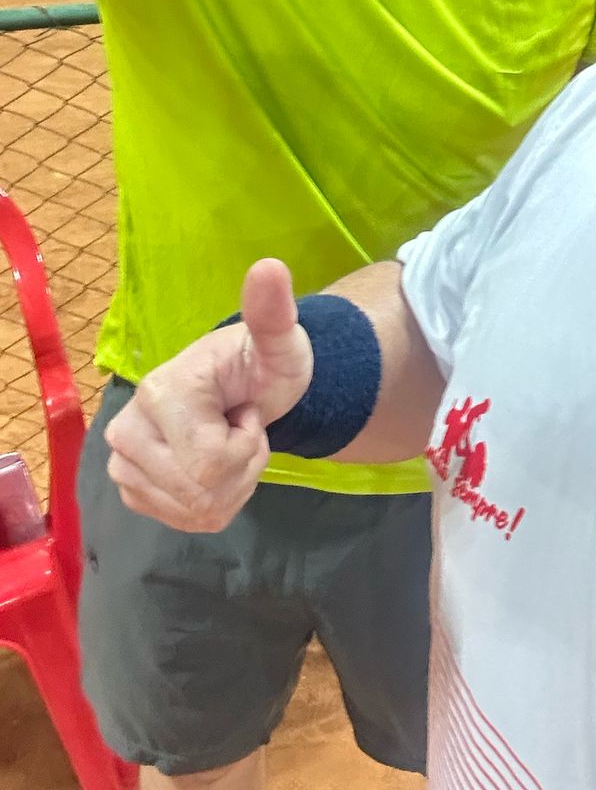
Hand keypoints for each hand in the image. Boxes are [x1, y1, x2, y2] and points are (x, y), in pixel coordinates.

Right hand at [105, 258, 314, 532]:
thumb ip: (274, 311)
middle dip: (241, 470)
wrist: (246, 385)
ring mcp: (122, 462)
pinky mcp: (130, 489)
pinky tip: (215, 469)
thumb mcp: (279, 340)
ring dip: (230, 487)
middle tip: (241, 430)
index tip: (246, 411)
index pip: (211, 465)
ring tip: (229, 445)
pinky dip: (212, 504)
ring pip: (194, 512)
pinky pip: (183, 522)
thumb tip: (270, 266)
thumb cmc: (262, 362)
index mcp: (160, 392)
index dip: (246, 447)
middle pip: (201, 493)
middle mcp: (127, 429)